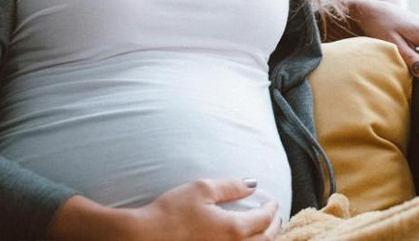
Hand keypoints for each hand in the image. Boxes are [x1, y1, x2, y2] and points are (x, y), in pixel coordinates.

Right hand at [126, 178, 281, 240]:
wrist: (143, 238)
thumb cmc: (171, 212)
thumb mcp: (202, 189)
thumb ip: (232, 186)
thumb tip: (254, 184)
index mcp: (234, 229)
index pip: (264, 219)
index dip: (271, 209)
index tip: (273, 201)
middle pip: (264, 240)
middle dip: (273, 227)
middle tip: (276, 217)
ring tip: (266, 232)